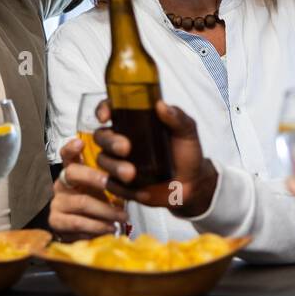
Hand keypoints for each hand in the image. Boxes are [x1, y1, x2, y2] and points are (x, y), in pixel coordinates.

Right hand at [48, 138, 128, 240]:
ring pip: (82, 201)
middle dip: (96, 177)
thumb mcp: (103, 189)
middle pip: (73, 173)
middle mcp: (61, 183)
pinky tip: (110, 228)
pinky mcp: (56, 221)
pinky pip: (79, 223)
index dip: (71, 148)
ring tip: (123, 216)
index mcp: (72, 171)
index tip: (80, 143)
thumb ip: (113, 178)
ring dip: (107, 210)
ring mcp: (57, 202)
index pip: (67, 154)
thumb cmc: (96, 204)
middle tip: (115, 185)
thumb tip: (134, 173)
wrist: (80, 233)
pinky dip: (98, 226)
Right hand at [94, 101, 217, 217]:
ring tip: (131, 174)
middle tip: (125, 148)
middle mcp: (122, 140)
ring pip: (103, 161)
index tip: (105, 116)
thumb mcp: (187, 131)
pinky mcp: (121, 184)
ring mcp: (120, 162)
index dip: (102, 109)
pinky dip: (123, 188)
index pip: (111, 110)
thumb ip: (177, 117)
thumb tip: (161, 105)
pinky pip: (112, 186)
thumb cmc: (187, 153)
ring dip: (114, 167)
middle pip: (102, 136)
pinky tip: (140, 191)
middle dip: (110, 141)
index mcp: (134, 123)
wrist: (192, 184)